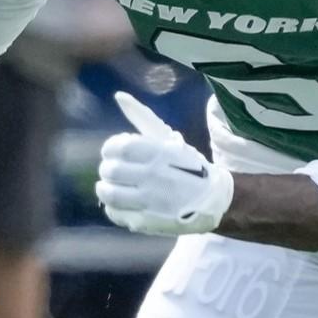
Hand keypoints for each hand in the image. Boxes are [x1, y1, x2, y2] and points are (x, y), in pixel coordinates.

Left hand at [95, 92, 233, 236]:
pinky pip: (115, 214)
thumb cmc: (187, 165)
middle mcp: (154, 176)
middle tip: (112, 171)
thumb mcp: (168, 138)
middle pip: (111, 170)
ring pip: (109, 194)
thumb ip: (142, 117)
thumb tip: (119, 95)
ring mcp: (150, 201)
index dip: (110, 149)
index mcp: (159, 152)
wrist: (213, 200)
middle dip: (107, 169)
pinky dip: (112, 208)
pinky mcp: (147, 222)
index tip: (114, 153)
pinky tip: (121, 204)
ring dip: (104, 189)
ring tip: (109, 188)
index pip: (118, 147)